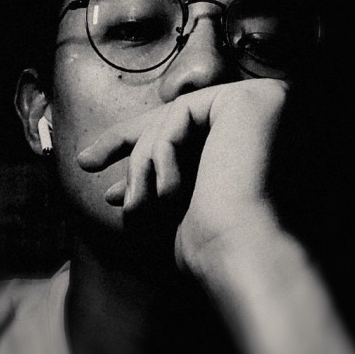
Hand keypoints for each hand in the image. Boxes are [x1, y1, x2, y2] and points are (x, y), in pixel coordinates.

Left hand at [77, 79, 288, 272]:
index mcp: (256, 138)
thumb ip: (152, 170)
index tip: (94, 163)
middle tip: (85, 161)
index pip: (185, 129)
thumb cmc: (211, 242)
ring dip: (144, 162)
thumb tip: (102, 166)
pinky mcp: (256, 98)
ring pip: (177, 117)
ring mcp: (268, 101)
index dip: (138, 145)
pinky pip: (183, 113)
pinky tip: (164, 191)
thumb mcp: (172, 195)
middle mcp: (269, 114)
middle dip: (125, 143)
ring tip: (134, 204)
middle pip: (178, 119)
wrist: (242, 255)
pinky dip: (163, 151)